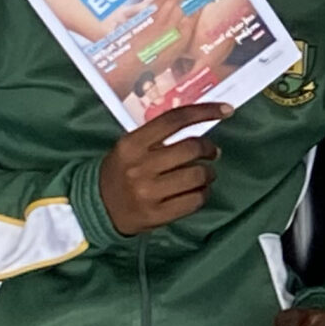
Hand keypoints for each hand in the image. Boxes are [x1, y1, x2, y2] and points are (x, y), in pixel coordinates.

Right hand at [97, 102, 227, 234]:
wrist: (97, 206)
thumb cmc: (121, 170)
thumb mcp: (131, 147)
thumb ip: (159, 136)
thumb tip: (201, 125)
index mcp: (132, 144)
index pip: (174, 120)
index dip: (204, 112)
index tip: (227, 110)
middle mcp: (140, 166)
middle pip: (191, 148)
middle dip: (209, 149)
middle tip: (212, 153)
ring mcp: (148, 192)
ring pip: (198, 176)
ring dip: (209, 173)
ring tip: (205, 175)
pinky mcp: (157, 214)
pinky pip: (195, 200)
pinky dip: (203, 193)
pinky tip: (198, 191)